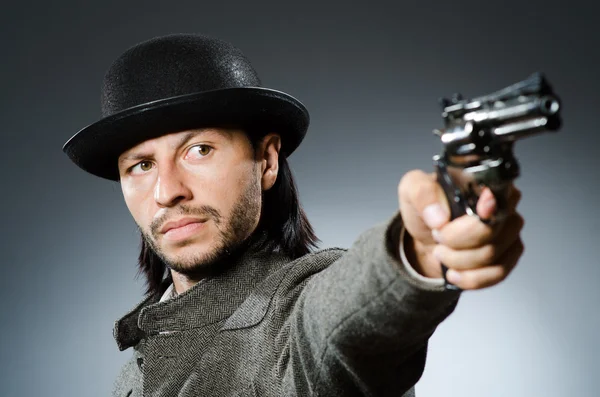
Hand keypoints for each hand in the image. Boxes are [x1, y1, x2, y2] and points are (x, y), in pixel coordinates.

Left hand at [398, 170, 523, 289]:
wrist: (429, 236)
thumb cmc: (427, 209)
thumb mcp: (412, 190)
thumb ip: (422, 194)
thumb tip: (439, 216)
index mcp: (483, 181)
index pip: (496, 194)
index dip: (487, 209)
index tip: (474, 215)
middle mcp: (503, 202)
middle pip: (491, 230)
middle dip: (456, 241)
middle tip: (438, 236)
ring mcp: (510, 229)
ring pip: (492, 254)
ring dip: (458, 260)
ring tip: (441, 252)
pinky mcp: (509, 253)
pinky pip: (498, 273)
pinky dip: (471, 278)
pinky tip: (454, 273)